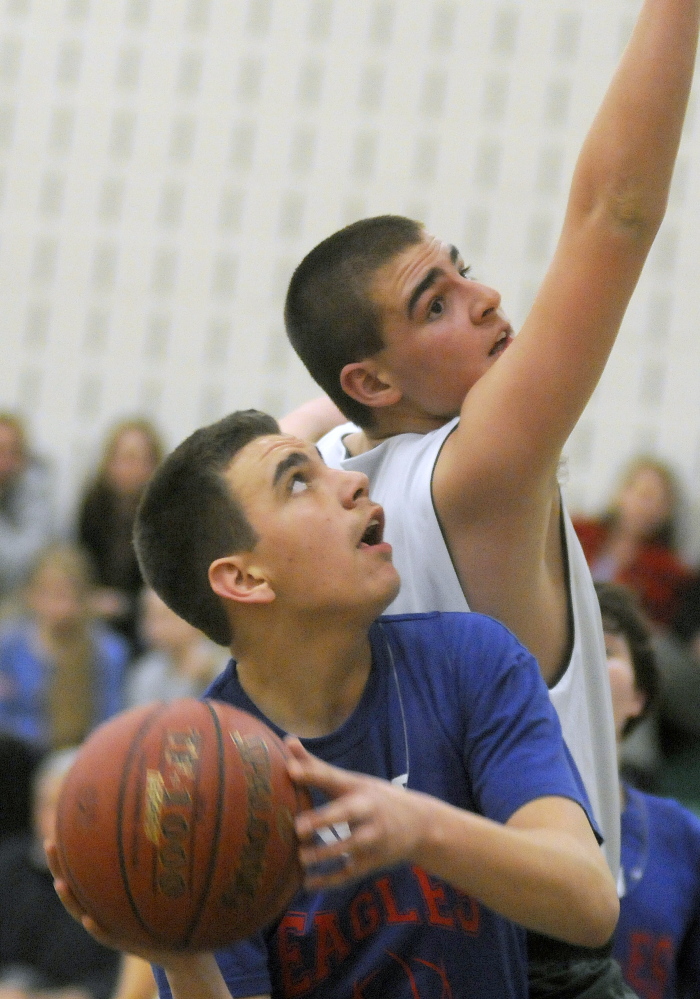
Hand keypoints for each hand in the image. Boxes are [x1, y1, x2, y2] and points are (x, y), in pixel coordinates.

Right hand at [44, 841, 203, 971]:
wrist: (171, 941)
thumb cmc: (156, 906)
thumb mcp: (150, 880)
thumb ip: (147, 858)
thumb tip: (153, 818)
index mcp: (103, 893)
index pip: (79, 872)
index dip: (64, 856)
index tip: (53, 836)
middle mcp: (98, 907)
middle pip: (72, 887)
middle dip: (59, 868)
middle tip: (51, 847)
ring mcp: (105, 924)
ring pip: (81, 911)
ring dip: (69, 899)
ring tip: (60, 884)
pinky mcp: (118, 941)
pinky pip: (104, 935)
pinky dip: (96, 928)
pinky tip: (89, 919)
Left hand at [285, 738, 428, 889]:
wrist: (420, 824)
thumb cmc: (373, 798)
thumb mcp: (350, 781)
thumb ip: (315, 767)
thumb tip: (286, 741)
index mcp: (357, 787)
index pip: (332, 778)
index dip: (311, 773)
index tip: (289, 770)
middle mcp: (367, 810)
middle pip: (346, 813)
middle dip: (323, 819)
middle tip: (298, 827)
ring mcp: (373, 838)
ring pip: (349, 847)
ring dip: (324, 854)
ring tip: (300, 858)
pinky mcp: (373, 862)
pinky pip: (349, 874)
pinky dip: (329, 881)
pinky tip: (307, 883)